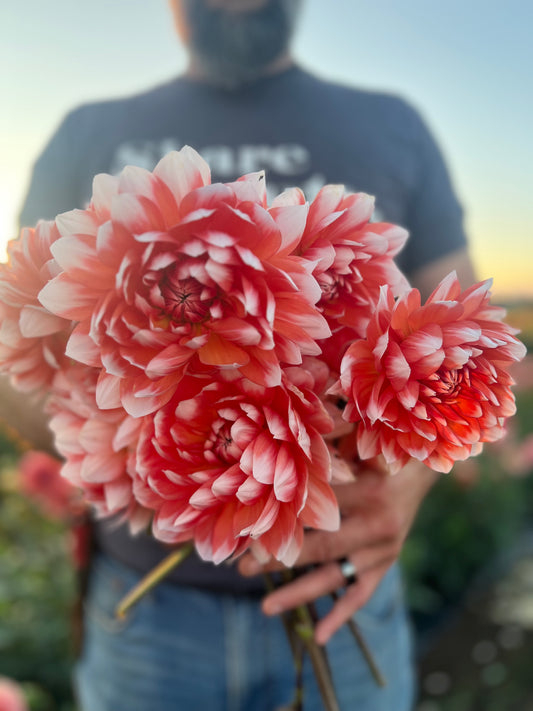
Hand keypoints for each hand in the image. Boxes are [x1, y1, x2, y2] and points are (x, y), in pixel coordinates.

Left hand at [238, 457, 437, 643]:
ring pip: (336, 576)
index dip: (282, 515)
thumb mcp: (359, 443)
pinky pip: (361, 595)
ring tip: (265, 606)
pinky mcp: (385, 564)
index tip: (247, 524)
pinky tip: (319, 637)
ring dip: (299, 593)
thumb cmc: (380, 451)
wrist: (419, 472)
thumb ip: (327, 447)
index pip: (317, 508)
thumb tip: (282, 445)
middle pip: (321, 546)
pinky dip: (341, 616)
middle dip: (280, 558)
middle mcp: (378, 525)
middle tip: (243, 566)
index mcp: (369, 491)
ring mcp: (383, 551)